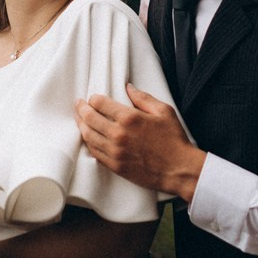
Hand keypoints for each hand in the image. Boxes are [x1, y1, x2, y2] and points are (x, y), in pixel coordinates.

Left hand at [75, 85, 205, 200]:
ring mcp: (115, 151)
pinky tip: (89, 138)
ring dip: (81, 126)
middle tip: (78, 105)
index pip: (100, 104)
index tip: (92, 98)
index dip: (93, 99)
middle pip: (90, 118)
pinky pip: (94, 153)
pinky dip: (89, 143)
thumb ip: (143, 98)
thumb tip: (128, 87)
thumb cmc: (174, 140)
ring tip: (79, 119)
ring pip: (88, 136)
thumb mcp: (164, 111)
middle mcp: (118, 134)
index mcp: (130, 118)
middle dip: (81, 109)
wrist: (178, 169)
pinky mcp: (115, 166)